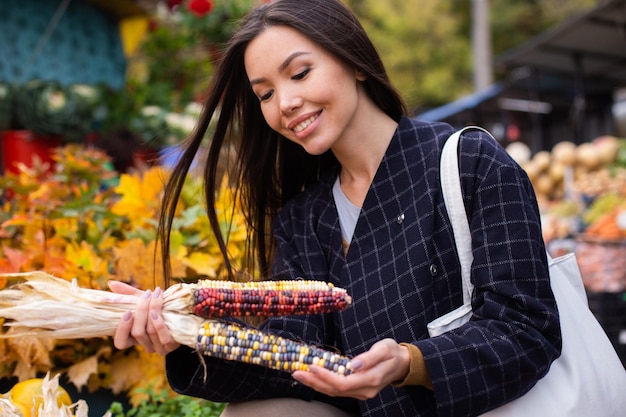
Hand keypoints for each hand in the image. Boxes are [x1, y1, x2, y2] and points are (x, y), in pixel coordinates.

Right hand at [108, 280, 180, 355]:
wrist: (182, 313)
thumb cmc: (158, 308)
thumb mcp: (142, 301)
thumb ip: (127, 294)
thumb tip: (111, 283)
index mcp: (133, 338)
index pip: (120, 343)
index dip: (122, 329)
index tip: (127, 311)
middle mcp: (144, 345)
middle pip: (137, 333)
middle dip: (141, 311)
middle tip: (146, 294)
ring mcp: (158, 347)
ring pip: (150, 332)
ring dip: (152, 310)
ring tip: (155, 294)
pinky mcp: (171, 346)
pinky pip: (164, 338)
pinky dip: (160, 322)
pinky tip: (160, 309)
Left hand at [291, 338, 409, 399]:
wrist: (403, 363)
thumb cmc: (393, 352)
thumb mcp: (384, 349)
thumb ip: (369, 357)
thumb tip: (352, 365)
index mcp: (371, 380)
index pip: (343, 382)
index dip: (325, 376)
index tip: (312, 366)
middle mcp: (365, 391)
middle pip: (334, 390)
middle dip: (314, 382)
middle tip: (297, 371)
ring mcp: (361, 393)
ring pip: (334, 392)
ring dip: (315, 384)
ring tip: (299, 374)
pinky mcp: (357, 390)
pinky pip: (337, 389)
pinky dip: (323, 384)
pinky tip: (312, 377)